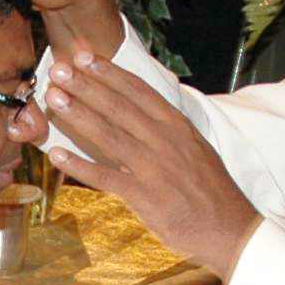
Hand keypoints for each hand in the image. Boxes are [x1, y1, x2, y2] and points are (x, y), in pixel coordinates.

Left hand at [42, 47, 263, 275]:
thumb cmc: (210, 189)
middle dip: (85, 84)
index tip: (84, 55)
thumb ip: (166, 130)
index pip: (138, 90)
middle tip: (58, 68)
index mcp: (177, 125)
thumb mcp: (194, 148)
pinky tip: (56, 155)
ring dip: (78, 114)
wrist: (231, 229)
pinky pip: (105, 176)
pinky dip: (79, 165)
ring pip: (109, 134)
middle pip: (118, 106)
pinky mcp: (144, 196)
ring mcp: (154, 167)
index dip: (108, 71)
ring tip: (53, 98)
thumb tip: (140, 113)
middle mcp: (165, 139)